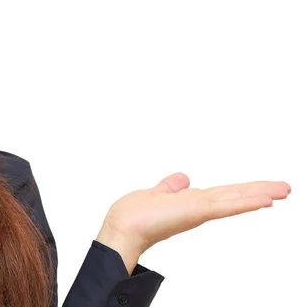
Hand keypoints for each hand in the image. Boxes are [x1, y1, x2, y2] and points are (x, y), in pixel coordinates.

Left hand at [96, 172, 290, 272]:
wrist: (123, 228)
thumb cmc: (134, 215)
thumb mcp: (156, 194)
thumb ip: (171, 187)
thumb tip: (183, 178)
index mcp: (191, 202)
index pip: (223, 194)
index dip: (244, 190)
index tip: (263, 189)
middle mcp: (200, 206)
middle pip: (235, 196)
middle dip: (260, 191)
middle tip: (286, 187)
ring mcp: (200, 210)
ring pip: (236, 199)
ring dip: (260, 194)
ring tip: (283, 190)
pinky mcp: (197, 212)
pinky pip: (226, 206)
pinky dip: (245, 202)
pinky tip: (264, 200)